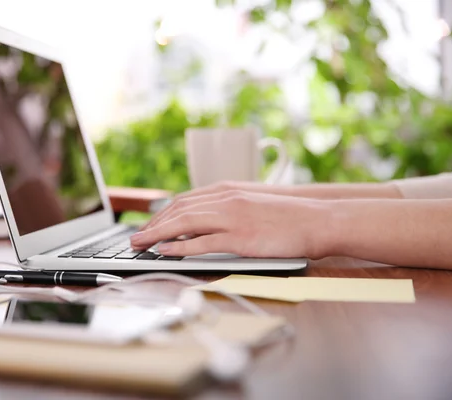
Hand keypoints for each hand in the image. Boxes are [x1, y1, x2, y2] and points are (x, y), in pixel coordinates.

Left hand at [130, 190, 330, 258]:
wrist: (317, 219)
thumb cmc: (286, 214)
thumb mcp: (251, 203)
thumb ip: (225, 208)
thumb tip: (201, 220)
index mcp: (226, 191)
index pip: (183, 201)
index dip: (160, 215)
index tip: (146, 227)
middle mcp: (225, 200)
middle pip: (178, 210)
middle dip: (151, 225)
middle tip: (134, 239)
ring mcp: (232, 218)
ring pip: (184, 223)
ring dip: (157, 235)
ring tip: (140, 245)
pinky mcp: (240, 237)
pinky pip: (202, 242)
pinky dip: (180, 247)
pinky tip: (165, 251)